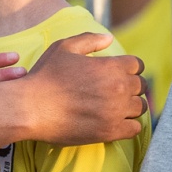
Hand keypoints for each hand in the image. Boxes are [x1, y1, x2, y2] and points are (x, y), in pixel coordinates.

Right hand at [20, 33, 145, 144]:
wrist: (30, 108)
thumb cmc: (45, 76)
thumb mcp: (64, 48)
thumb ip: (89, 40)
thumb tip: (109, 39)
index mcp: (112, 66)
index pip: (137, 65)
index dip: (129, 68)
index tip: (118, 74)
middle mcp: (119, 88)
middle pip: (141, 86)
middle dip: (131, 87)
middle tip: (115, 92)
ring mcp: (116, 112)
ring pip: (140, 108)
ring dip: (131, 106)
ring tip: (116, 107)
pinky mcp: (110, 132)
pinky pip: (134, 129)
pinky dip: (129, 126)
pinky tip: (116, 123)